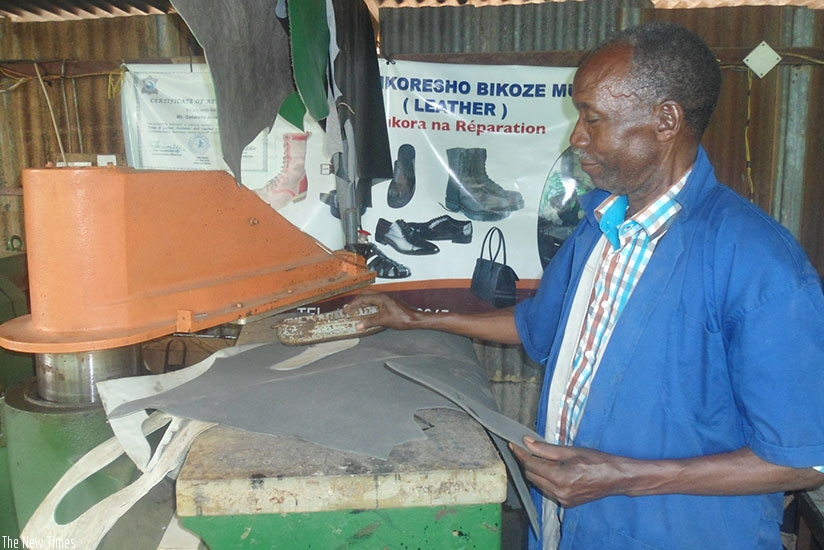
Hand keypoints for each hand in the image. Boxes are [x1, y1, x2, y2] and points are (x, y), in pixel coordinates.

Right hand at [344, 292, 415, 330]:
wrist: (415, 319)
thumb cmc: (403, 318)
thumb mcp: (384, 321)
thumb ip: (370, 322)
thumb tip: (358, 325)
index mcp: (381, 297)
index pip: (362, 299)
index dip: (352, 305)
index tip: (346, 311)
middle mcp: (384, 295)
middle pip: (365, 295)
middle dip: (356, 301)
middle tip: (349, 309)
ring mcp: (387, 298)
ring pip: (371, 297)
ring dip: (363, 303)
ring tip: (356, 310)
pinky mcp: (390, 302)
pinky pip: (376, 300)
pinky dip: (369, 305)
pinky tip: (368, 312)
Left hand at [510, 437, 629, 507]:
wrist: (616, 478)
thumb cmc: (597, 461)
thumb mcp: (571, 451)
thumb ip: (546, 449)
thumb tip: (527, 442)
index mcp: (560, 477)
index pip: (531, 465)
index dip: (520, 454)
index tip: (513, 444)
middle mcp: (559, 492)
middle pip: (532, 476)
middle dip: (527, 462)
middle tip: (526, 448)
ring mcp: (562, 500)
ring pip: (538, 484)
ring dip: (535, 471)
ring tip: (538, 458)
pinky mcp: (566, 504)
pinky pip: (548, 490)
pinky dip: (545, 480)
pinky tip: (550, 470)